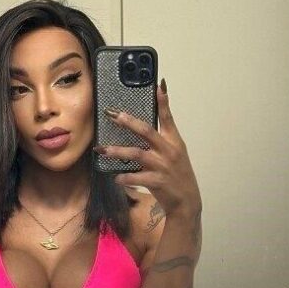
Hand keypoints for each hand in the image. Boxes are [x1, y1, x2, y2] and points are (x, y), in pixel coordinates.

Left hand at [93, 80, 201, 216]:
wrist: (186, 201)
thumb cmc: (177, 175)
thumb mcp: (175, 154)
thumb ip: (162, 139)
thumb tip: (142, 127)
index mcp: (174, 142)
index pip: (168, 118)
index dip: (163, 102)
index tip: (158, 86)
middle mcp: (169, 151)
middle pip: (147, 132)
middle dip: (129, 122)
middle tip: (114, 115)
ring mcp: (163, 167)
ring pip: (137, 154)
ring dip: (117, 151)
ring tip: (102, 150)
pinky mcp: (157, 182)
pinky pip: (136, 177)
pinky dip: (124, 177)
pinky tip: (115, 177)